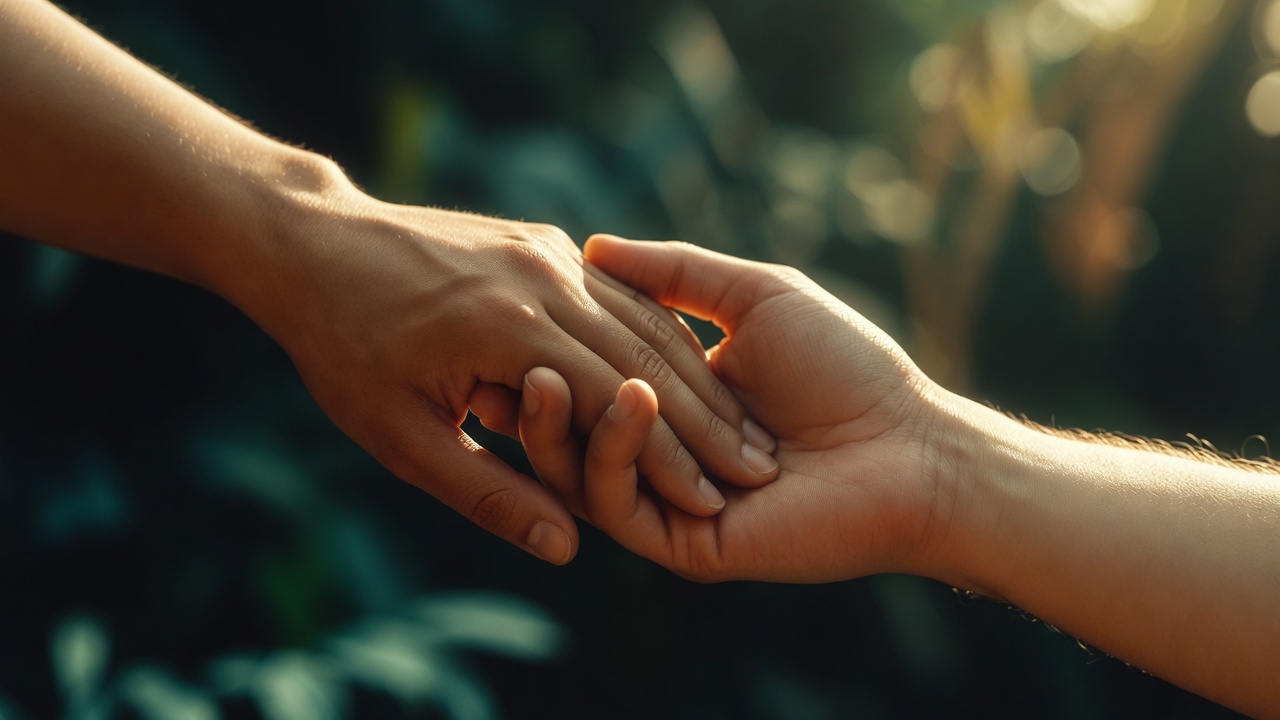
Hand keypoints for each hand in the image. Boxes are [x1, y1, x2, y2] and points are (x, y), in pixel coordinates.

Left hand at [227, 197, 778, 565]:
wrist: (313, 242)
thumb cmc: (344, 348)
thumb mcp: (400, 436)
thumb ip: (487, 490)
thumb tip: (565, 546)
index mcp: (507, 330)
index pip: (615, 405)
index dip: (669, 460)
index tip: (713, 503)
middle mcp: (542, 279)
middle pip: (647, 359)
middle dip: (704, 421)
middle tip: (755, 468)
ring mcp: (547, 251)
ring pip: (645, 320)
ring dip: (696, 376)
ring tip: (739, 427)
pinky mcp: (544, 240)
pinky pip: (619, 293)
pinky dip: (661, 334)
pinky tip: (692, 369)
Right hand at [518, 236, 950, 580]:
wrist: (909, 446)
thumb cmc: (845, 366)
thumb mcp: (753, 297)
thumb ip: (676, 273)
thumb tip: (592, 246)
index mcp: (673, 404)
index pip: (588, 378)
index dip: (548, 348)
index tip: (514, 307)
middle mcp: (662, 456)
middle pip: (569, 433)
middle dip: (535, 395)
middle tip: (511, 354)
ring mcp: (670, 503)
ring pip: (579, 476)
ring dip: (560, 426)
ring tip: (550, 375)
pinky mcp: (685, 544)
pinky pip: (622, 506)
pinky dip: (616, 453)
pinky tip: (631, 402)